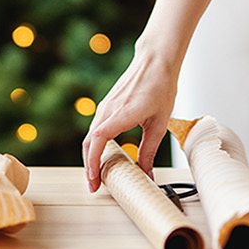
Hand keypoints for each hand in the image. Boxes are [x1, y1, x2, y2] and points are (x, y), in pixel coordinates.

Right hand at [81, 50, 179, 192]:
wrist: (155, 62)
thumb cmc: (160, 87)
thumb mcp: (159, 123)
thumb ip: (149, 151)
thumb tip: (147, 175)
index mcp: (122, 113)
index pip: (98, 139)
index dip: (93, 161)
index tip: (94, 178)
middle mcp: (108, 109)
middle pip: (88, 143)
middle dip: (89, 167)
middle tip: (95, 187)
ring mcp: (105, 107)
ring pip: (90, 137)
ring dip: (91, 157)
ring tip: (98, 176)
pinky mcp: (106, 106)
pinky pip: (95, 129)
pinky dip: (95, 145)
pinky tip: (103, 156)